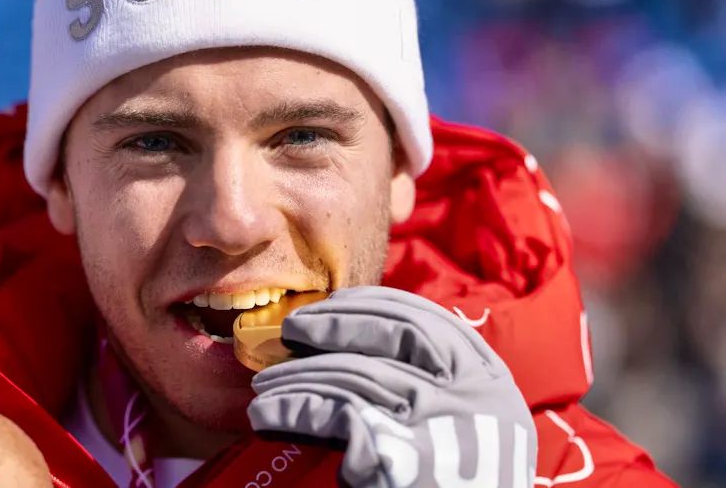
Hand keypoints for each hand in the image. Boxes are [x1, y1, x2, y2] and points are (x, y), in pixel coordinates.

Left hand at [247, 286, 536, 487]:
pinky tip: (266, 414)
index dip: (377, 305)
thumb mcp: (465, 436)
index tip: (338, 303)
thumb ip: (432, 394)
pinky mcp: (396, 455)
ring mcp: (438, 423)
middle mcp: (474, 397)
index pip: (434, 322)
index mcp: (492, 387)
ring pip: (353, 373)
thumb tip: (357, 352)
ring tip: (265, 385)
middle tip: (293, 329)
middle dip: (335, 323)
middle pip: (395, 332)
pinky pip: (330, 411)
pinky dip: (290, 408)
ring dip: (298, 375)